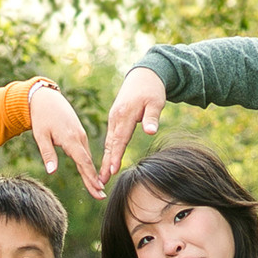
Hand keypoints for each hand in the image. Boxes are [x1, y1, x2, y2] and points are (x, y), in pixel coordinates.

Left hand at [28, 83, 104, 198]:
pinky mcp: (79, 134)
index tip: (97, 189)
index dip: (90, 177)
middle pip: (88, 163)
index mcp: (70, 139)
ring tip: (97, 189)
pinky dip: (88, 164)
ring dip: (92, 174)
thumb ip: (47, 154)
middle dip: (94, 180)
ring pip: (87, 158)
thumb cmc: (41, 117)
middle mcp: (79, 137)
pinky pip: (85, 152)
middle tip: (100, 196)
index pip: (83, 162)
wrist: (46, 99)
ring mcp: (81, 135)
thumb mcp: (40, 136)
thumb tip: (51, 172)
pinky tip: (90, 174)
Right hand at [100, 66, 166, 181]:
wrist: (143, 76)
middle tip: (101, 181)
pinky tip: (107, 162)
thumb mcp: (156, 102)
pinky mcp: (114, 119)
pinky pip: (110, 137)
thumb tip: (150, 132)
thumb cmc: (152, 90)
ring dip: (105, 159)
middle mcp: (116, 117)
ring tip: (101, 177)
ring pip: (108, 142)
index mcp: (125, 114)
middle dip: (106, 163)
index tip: (112, 171)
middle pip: (110, 144)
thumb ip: (152, 118)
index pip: (120, 139)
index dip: (116, 156)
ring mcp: (113, 118)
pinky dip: (108, 150)